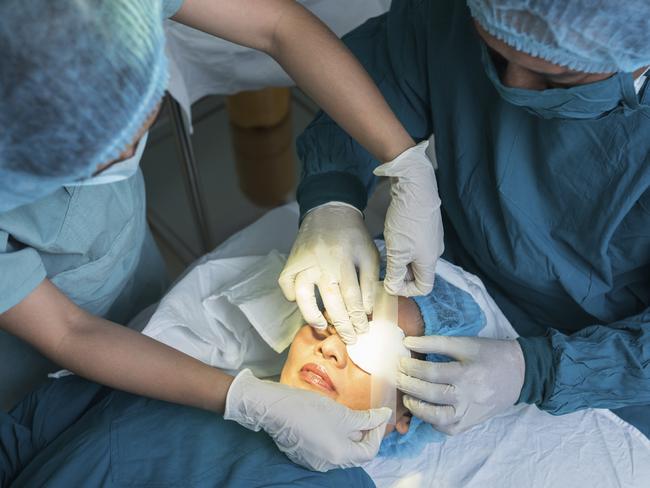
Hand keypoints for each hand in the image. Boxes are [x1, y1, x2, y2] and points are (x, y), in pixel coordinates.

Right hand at [224, 369, 391, 471]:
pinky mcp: (303, 453)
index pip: (369, 451)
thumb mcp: (342, 413)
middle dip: (364, 433)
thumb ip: (365, 418)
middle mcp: (327, 464)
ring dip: (349, 434)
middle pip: (355, 452)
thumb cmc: (308, 409)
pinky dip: (333, 435)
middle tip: (367, 415)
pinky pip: (325, 446)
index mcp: (339, 456)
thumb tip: (383, 416)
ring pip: (340, 449)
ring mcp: (313, 460)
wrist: (274, 408)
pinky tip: (331, 419)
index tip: (379, 416)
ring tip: (349, 415)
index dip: (376, 433)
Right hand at [279, 202, 378, 342]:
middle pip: (331, 301)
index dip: (358, 318)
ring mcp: (304, 262)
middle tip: (350, 339)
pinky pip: (286, 283)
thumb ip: (370, 282)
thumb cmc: (353, 237)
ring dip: (312, 315)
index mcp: (345, 260)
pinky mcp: (291, 260)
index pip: (352, 297)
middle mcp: (322, 262)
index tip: (363, 330)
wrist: (329, 211)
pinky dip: (290, 296)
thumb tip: (366, 311)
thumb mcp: (369, 255)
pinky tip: (300, 304)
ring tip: (322, 327)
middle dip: (342, 324)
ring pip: (303, 295)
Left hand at [374, 139, 443, 296]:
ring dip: (400, 259)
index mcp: (430, 260)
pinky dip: (402, 246)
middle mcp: (433, 251)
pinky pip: (413, 244)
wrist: (415, 185)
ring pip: (414, 257)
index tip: (389, 282)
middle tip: (382, 268)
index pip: (424, 287)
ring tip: (386, 251)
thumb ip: (395, 273)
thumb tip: (393, 288)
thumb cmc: (407, 220)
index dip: (406, 290)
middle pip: (418, 272)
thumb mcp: (398, 251)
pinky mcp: (423, 225)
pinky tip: (391, 237)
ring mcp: (429, 237)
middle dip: (400, 274)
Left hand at [397, 336, 524, 434]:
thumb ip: (436, 342)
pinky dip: (431, 421)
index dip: (411, 367)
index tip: (399, 360)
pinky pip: (446, 428)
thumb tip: (408, 342)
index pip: (430, 373)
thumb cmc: (491, 354)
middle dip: (407, 384)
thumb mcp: (465, 343)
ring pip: (436, 417)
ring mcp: (469, 414)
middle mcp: (468, 397)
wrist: (520, 374)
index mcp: (467, 374)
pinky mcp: (470, 424)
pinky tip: (423, 409)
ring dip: (416, 407)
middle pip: (429, 393)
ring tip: (406, 396)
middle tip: (395, 376)